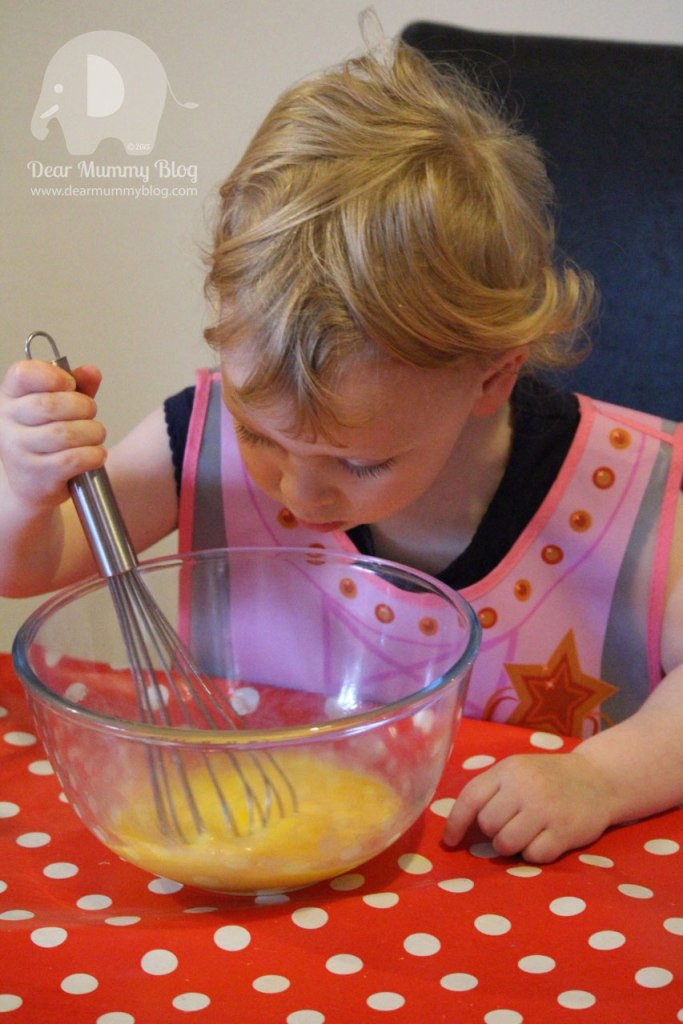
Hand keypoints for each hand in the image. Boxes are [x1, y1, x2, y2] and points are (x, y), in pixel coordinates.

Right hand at [0, 358, 104, 507]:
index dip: (53, 376)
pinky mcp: (36, 475)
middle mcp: (7, 423)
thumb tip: (92, 372)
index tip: (70, 384)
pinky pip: (73, 459)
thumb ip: (77, 387)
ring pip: (65, 434)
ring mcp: (18, 451)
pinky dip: (94, 455)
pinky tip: (96, 454)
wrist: (33, 485)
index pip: (23, 374)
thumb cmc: (48, 439)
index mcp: (10, 398)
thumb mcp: (61, 407)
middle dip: (83, 406)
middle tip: (91, 413)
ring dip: (92, 432)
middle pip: (50, 405)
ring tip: (96, 434)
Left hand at [443, 751, 616, 862]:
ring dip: (511, 846)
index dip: (455, 823)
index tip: (450, 841)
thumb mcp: (517, 771)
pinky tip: (545, 839)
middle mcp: (525, 787)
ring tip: (526, 834)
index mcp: (508, 770)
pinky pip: (533, 856)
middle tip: (510, 825)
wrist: (599, 779)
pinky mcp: (565, 832)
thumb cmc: (548, 778)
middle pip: (487, 825)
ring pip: (506, 844)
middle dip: (493, 832)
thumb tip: (458, 826)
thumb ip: (491, 791)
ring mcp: (546, 810)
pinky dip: (534, 854)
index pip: (470, 797)